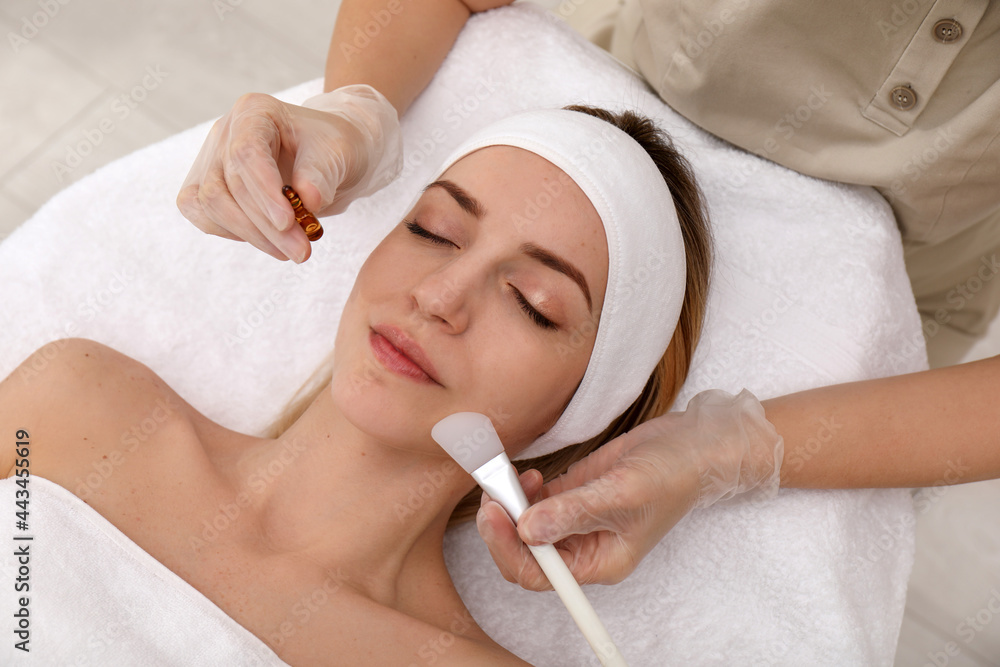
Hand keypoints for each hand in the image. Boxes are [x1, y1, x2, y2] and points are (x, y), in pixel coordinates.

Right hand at [176, 84, 401, 262]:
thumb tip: (308, 199)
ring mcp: (211, 159)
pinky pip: (203, 215)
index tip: (288, 224)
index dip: (264, 193)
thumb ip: (321, 172)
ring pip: (210, 203)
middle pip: (228, 184)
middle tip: (302, 251)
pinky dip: (234, 234)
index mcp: (254, 111)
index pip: (245, 153)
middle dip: (265, 225)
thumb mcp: (338, 154)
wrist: (328, 157)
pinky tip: (268, 241)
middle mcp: (225, 132)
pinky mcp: (206, 186)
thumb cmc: (332, 149)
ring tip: (292, 250)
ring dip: (251, 235)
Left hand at [477, 389, 783, 588]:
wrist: (694, 444)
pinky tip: (526, 473)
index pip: (540, 574)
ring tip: (509, 477)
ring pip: (525, 526)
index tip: (495, 515)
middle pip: (525, 553)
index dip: (510, 549)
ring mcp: (575, 521)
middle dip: (503, 526)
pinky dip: (521, 489)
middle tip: (494, 492)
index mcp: (599, 562)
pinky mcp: (572, 495)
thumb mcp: (622, 491)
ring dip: (509, 505)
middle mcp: (583, 547)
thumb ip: (574, 511)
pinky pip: (534, 502)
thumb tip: (527, 528)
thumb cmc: (672, 473)